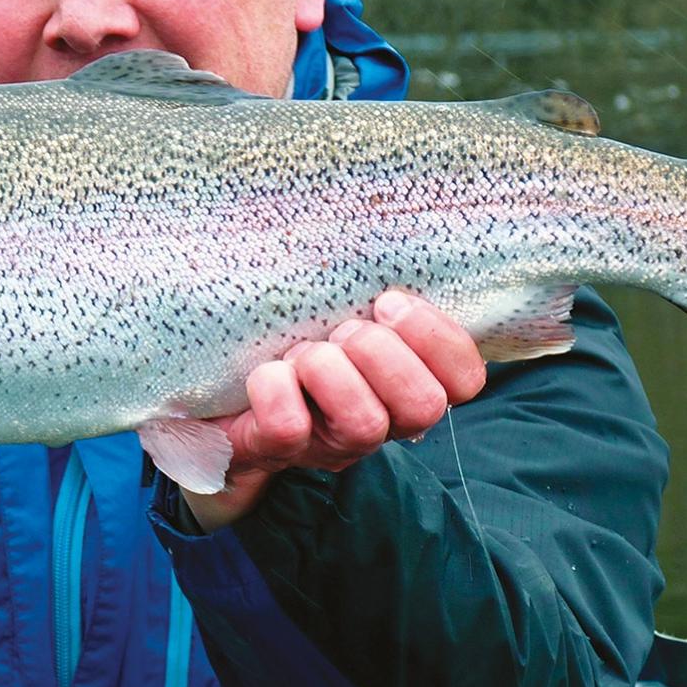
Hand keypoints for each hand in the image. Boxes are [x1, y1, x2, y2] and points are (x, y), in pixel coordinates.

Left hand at [180, 291, 486, 530]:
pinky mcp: (277, 450)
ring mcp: (331, 444)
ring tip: (305, 353)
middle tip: (344, 331)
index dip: (439, 340)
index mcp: (406, 384)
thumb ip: (375, 294)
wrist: (221, 398)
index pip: (465, 380)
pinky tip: (268, 373)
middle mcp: (381, 422)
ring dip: (330, 371)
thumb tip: (385, 235)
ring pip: (363, 422)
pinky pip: (289, 426)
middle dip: (382, 353)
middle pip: (423, 405)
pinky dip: (276, 388)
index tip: (390, 302)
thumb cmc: (297, 341)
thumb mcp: (344, 313)